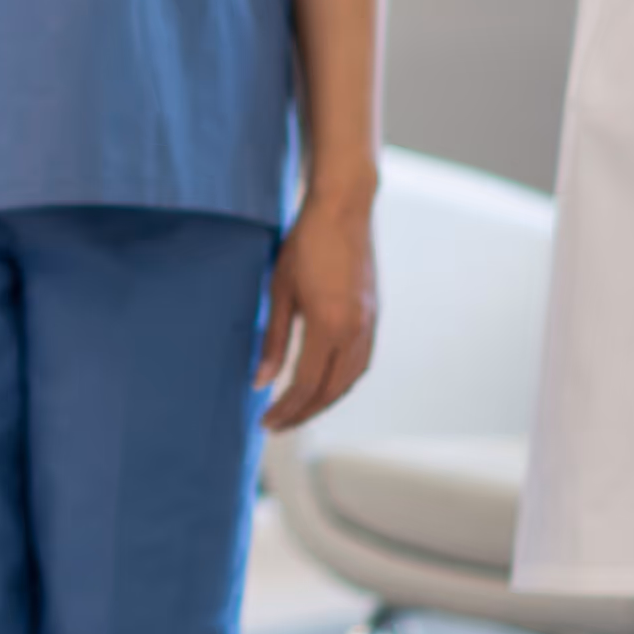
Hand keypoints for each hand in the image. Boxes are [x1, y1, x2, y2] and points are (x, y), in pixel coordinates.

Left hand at [259, 192, 378, 431]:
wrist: (344, 209)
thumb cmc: (304, 244)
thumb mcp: (278, 290)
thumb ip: (272, 340)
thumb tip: (259, 381)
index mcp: (329, 325)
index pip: (305, 384)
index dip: (284, 408)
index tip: (264, 421)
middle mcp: (356, 331)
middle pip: (330, 390)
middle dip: (303, 413)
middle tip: (278, 425)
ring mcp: (369, 324)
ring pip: (349, 380)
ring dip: (324, 401)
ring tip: (298, 410)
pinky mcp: (373, 316)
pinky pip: (360, 363)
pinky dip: (340, 382)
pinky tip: (323, 384)